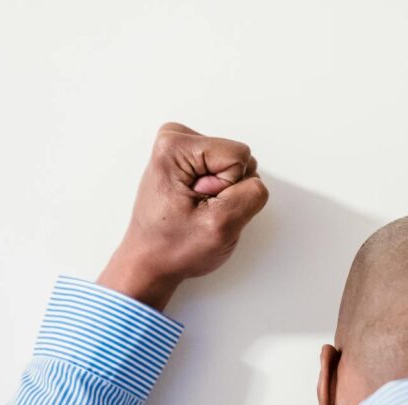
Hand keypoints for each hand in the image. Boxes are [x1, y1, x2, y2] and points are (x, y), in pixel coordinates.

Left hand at [97, 122, 268, 309]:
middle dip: (227, 191)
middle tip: (201, 211)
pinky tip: (198, 208)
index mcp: (175, 147)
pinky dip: (218, 195)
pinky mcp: (188, 163)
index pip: (239, 157)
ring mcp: (181, 152)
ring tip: (198, 211)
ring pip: (235, 169)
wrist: (151, 261)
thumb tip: (256, 183)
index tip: (204, 207)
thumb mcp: (221, 226)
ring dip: (223, 196)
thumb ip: (250, 196)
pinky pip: (226, 175)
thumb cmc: (175, 247)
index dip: (230, 189)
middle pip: (237, 159)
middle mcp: (174, 140)